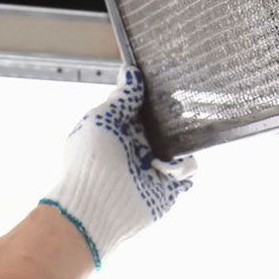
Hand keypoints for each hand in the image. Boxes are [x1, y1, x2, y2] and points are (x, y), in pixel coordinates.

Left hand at [40, 68, 195, 267]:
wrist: (95, 206)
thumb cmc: (90, 160)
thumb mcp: (102, 119)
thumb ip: (122, 97)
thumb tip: (132, 71)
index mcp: (121, 128)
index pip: (146, 106)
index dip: (158, 96)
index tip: (169, 85)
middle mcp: (139, 145)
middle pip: (169, 124)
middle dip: (177, 118)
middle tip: (180, 115)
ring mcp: (155, 166)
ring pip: (183, 145)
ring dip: (179, 146)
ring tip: (160, 158)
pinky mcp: (169, 187)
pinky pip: (188, 169)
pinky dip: (182, 168)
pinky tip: (163, 172)